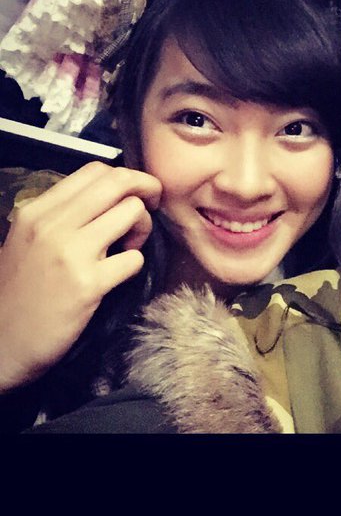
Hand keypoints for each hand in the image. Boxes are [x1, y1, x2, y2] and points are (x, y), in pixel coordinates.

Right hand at [0, 161, 161, 392]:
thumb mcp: (29, 240)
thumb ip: (64, 215)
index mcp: (37, 211)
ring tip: (130, 246)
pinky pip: (135, 258)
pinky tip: (120, 273)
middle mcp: (52, 225)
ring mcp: (70, 254)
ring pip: (133, 211)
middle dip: (148, 189)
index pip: (95, 170)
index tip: (135, 195)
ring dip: (144, 227)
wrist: (1, 345)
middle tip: (152, 208)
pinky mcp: (87, 284)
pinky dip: (137, 263)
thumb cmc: (21, 292)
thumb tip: (112, 196)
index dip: (127, 178)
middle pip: (118, 182)